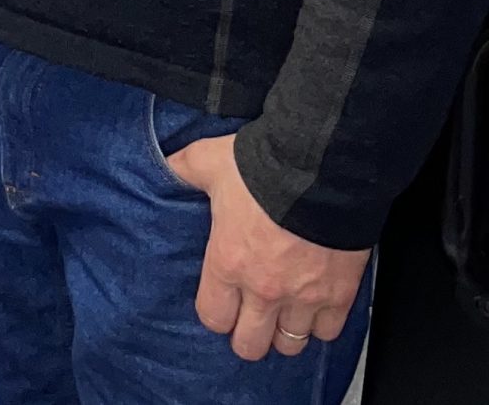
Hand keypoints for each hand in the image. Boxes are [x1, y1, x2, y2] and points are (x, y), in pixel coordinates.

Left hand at [167, 134, 369, 360]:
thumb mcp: (208, 161)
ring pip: (290, 343)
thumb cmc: (264, 168)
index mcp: (227, 263)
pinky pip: (328, 332)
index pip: (213, 317)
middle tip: (249, 322)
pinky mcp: (340, 294)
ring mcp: (304, 296)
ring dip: (284, 333)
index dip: (216, 314)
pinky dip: (322, 325)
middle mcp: (263, 289)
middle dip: (246, 336)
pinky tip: (315, 311)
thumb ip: (184, 169)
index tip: (220, 305)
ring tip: (281, 318)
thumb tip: (165, 165)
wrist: (324, 169)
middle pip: (250, 344)